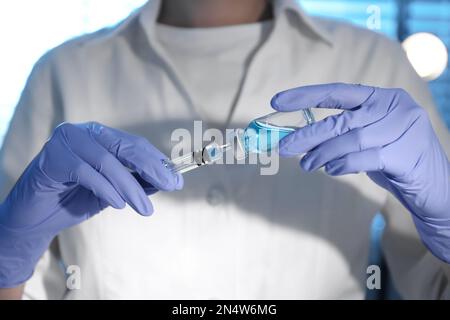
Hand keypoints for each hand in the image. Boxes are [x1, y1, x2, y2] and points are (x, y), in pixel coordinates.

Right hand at [0, 122, 181, 286]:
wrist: (34, 218)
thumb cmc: (73, 200)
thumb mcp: (112, 192)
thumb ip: (135, 182)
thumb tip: (165, 180)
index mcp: (99, 136)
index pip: (135, 144)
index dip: (157, 161)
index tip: (176, 179)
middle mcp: (83, 132)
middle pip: (125, 147)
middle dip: (152, 168)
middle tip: (170, 186)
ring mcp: (66, 142)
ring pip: (107, 161)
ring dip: (130, 187)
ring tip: (144, 208)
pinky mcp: (52, 157)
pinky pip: (86, 172)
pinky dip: (106, 188)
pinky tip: (118, 203)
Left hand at [271, 83, 449, 262]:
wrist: (436, 188)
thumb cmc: (395, 160)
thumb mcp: (369, 139)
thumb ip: (343, 134)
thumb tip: (301, 138)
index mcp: (382, 97)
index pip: (337, 92)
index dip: (305, 96)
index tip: (277, 101)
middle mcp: (394, 107)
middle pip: (339, 119)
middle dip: (307, 134)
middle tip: (284, 147)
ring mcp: (402, 128)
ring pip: (349, 139)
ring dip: (321, 154)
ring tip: (306, 165)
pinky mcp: (405, 153)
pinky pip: (363, 158)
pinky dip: (342, 164)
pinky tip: (330, 170)